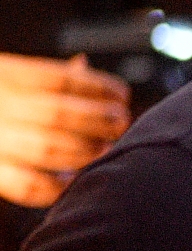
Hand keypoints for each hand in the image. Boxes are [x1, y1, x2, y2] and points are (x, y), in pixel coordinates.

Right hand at [0, 53, 129, 206]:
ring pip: (47, 150)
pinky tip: (73, 178)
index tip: (121, 94)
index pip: (57, 79)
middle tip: (120, 121)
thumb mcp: (7, 77)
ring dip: (85, 152)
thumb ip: (44, 75)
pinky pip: (29, 186)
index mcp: (2, 76)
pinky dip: (58, 186)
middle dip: (98, 120)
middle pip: (57, 114)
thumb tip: (83, 64)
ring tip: (105, 147)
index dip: (97, 87)